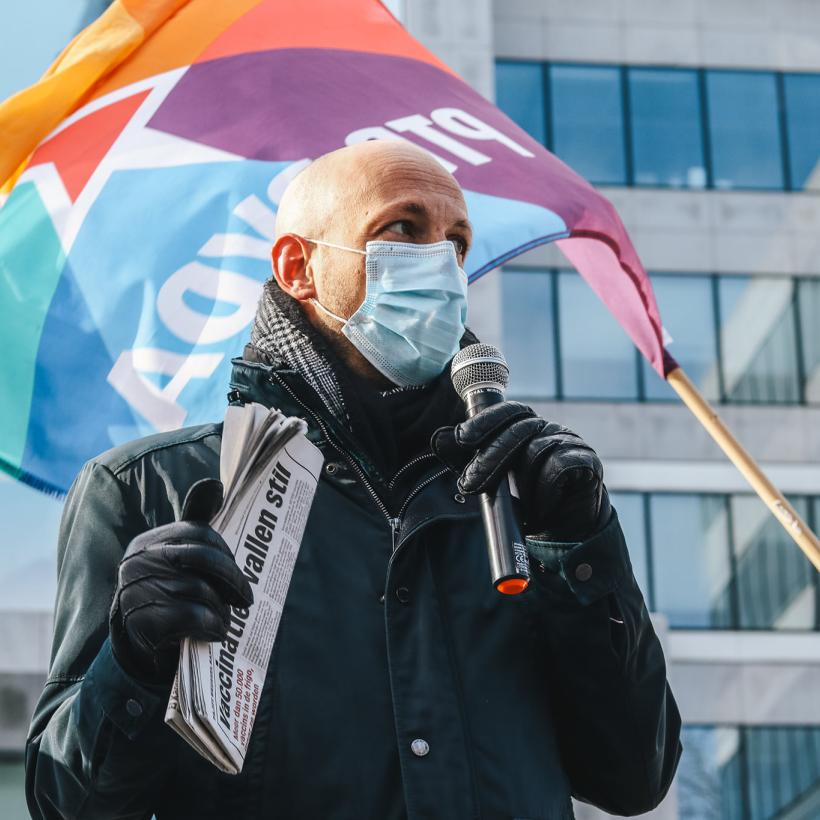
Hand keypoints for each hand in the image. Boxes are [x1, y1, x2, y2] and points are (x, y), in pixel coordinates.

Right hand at [109, 479, 253, 683]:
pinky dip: (211, 626)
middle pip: (201, 558)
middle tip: (247, 599)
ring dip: (221, 609)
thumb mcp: (182, 560)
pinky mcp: (139, 623)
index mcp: (149, 542)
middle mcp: (137, 562)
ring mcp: (135, 592)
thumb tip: (213, 484)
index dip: (226, 553)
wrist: (140, 649)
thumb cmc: (170, 597)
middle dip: (231, 579)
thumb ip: (196, 523)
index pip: (199, 533)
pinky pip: (190, 617)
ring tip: (225, 619)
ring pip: (198, 590)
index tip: (240, 574)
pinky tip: (216, 632)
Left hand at [431, 401, 609, 540]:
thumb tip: (439, 438)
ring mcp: (571, 443)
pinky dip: (545, 488)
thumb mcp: (493, 479)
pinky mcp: (588, 463)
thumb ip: (468, 459)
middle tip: (468, 484)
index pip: (508, 411)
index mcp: (529, 427)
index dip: (484, 421)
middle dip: (489, 456)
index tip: (461, 437)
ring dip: (519, 481)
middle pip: (518, 429)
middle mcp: (551, 429)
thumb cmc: (529, 500)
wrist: (566, 533)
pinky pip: (558, 467)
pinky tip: (542, 503)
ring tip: (516, 502)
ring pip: (536, 449)